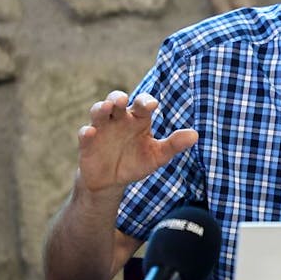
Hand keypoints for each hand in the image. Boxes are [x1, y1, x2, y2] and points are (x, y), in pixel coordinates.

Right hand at [77, 90, 197, 192]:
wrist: (112, 181)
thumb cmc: (136, 162)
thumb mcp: (157, 155)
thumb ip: (173, 145)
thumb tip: (195, 135)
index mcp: (138, 119)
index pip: (142, 104)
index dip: (146, 101)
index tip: (153, 105)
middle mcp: (119, 119)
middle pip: (117, 101)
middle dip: (118, 97)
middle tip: (123, 100)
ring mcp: (102, 129)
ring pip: (99, 112)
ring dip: (101, 108)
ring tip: (106, 108)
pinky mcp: (88, 143)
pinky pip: (85, 134)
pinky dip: (86, 132)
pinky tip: (90, 133)